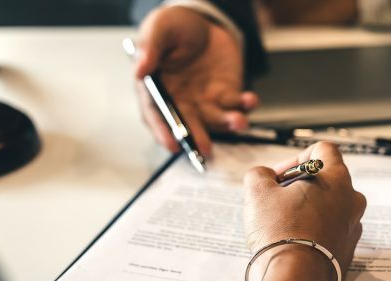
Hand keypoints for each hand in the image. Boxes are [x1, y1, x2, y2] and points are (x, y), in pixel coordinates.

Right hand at [135, 6, 258, 155]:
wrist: (202, 21)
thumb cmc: (174, 26)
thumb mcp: (159, 28)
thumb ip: (150, 48)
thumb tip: (139, 70)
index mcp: (156, 89)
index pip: (156, 115)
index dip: (164, 131)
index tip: (172, 145)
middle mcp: (180, 101)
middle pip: (187, 123)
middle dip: (197, 137)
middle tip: (206, 148)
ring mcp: (204, 100)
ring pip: (215, 119)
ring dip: (227, 123)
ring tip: (238, 121)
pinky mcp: (226, 94)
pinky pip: (236, 104)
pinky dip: (245, 105)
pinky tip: (250, 100)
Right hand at [243, 142, 365, 280]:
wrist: (296, 277)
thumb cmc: (282, 233)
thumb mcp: (257, 192)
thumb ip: (259, 173)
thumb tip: (263, 176)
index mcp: (336, 178)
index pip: (323, 149)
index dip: (297, 157)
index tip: (281, 175)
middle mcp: (351, 199)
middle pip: (327, 179)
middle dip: (301, 186)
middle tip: (279, 199)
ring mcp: (352, 225)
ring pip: (330, 207)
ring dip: (309, 209)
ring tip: (285, 222)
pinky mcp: (348, 249)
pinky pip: (331, 231)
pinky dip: (315, 231)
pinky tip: (296, 240)